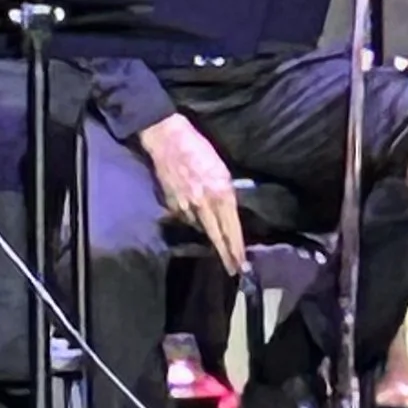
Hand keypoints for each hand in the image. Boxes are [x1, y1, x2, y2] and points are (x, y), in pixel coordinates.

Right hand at [140, 112, 245, 276]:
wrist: (166, 137)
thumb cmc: (198, 147)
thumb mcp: (221, 167)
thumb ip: (226, 190)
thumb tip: (229, 208)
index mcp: (220, 192)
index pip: (231, 227)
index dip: (236, 247)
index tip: (242, 263)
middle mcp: (203, 203)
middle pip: (216, 235)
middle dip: (226, 254)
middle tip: (233, 271)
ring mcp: (185, 205)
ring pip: (201, 228)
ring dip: (211, 237)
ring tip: (219, 248)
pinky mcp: (171, 203)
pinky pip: (186, 217)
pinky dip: (194, 221)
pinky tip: (198, 220)